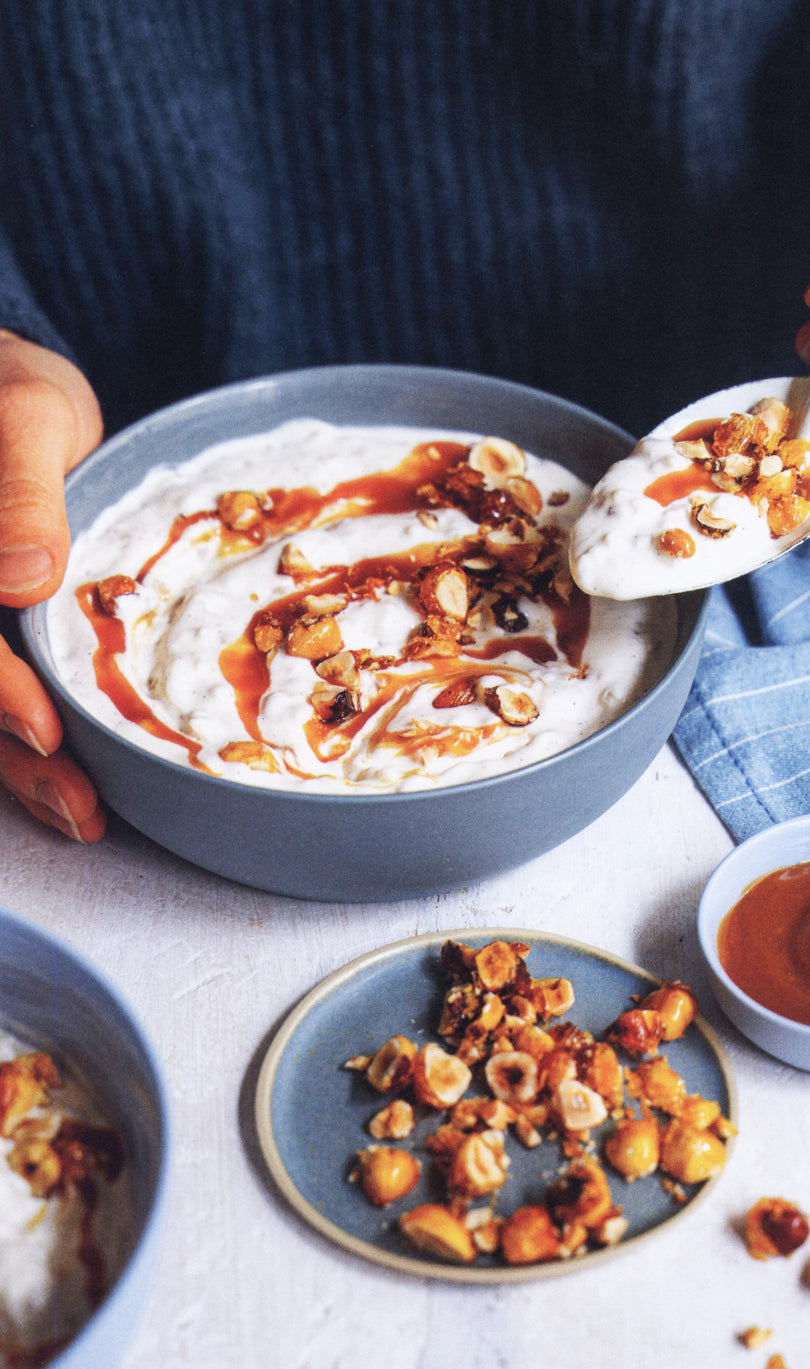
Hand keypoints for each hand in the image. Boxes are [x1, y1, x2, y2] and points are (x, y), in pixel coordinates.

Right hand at [0, 329, 105, 839]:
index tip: (45, 728)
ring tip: (84, 817)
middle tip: (81, 804)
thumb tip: (24, 576)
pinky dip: (20, 757)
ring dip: (15, 775)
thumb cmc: (8, 392)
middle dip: (8, 756)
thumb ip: (18, 486)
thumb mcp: (23, 411)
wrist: (1, 394)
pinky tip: (70, 796)